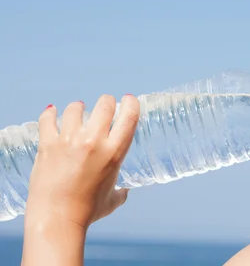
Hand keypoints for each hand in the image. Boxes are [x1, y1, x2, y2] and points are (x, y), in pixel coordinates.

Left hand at [25, 94, 139, 229]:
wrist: (57, 220)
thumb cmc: (87, 212)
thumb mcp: (112, 200)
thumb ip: (120, 192)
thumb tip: (124, 192)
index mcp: (115, 153)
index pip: (129, 116)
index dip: (131, 103)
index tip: (128, 99)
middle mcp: (94, 142)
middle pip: (104, 105)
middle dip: (106, 102)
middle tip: (104, 106)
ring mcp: (69, 141)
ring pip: (76, 108)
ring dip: (78, 108)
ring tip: (77, 112)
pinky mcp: (48, 144)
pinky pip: (48, 119)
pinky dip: (50, 114)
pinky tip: (52, 113)